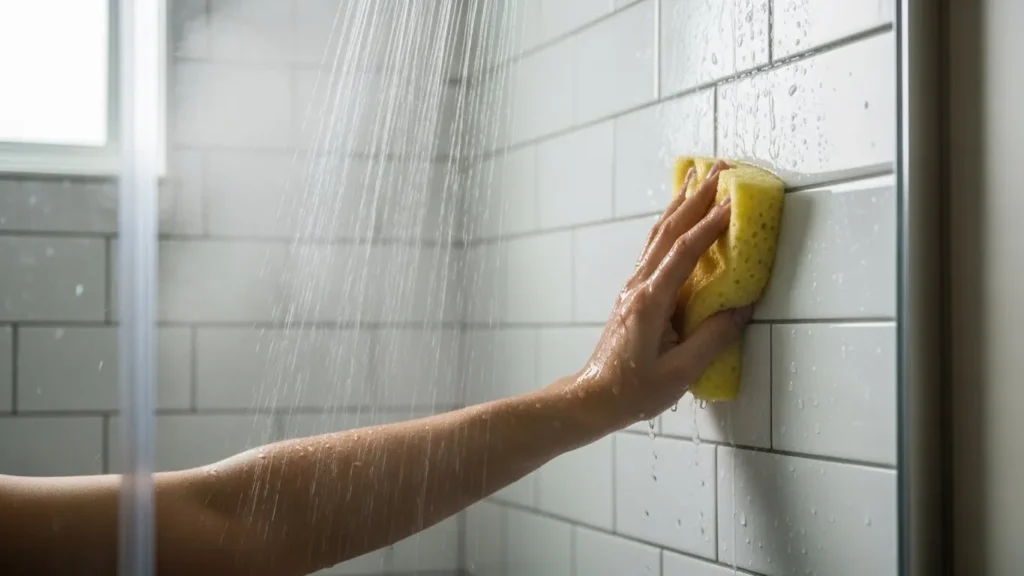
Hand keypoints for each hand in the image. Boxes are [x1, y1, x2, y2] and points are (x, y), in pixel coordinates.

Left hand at [566, 160, 752, 427]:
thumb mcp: (680, 372)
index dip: (709, 225)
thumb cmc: (633, 391)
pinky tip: (679, 215)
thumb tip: (741, 307)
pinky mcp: (633, 292)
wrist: (594, 398)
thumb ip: (712, 338)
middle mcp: (638, 285)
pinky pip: (654, 247)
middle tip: (721, 168)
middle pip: (668, 231)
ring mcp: (633, 286)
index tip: (733, 201)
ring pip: (658, 234)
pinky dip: (670, 223)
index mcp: (650, 301)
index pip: (684, 252)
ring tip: (699, 176)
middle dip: (696, 197)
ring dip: (681, 203)